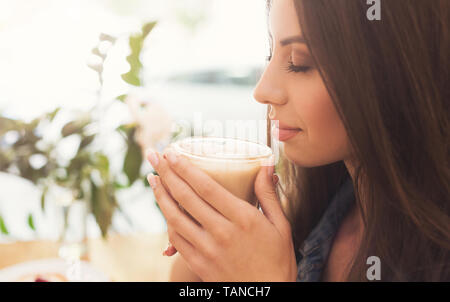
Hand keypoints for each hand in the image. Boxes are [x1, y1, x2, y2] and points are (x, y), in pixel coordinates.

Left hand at [146, 148, 296, 281]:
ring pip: (175, 218)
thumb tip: (266, 165)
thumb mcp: (281, 226)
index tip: (173, 153)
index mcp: (243, 219)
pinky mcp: (199, 264)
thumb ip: (268, 195)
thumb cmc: (277, 260)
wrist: (267, 297)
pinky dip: (167, 222)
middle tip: (155, 156)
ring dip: (160, 196)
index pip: (207, 188)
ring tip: (152, 179)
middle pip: (186, 197)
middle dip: (167, 173)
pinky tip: (164, 209)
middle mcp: (222, 233)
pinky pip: (177, 239)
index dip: (186, 168)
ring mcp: (207, 250)